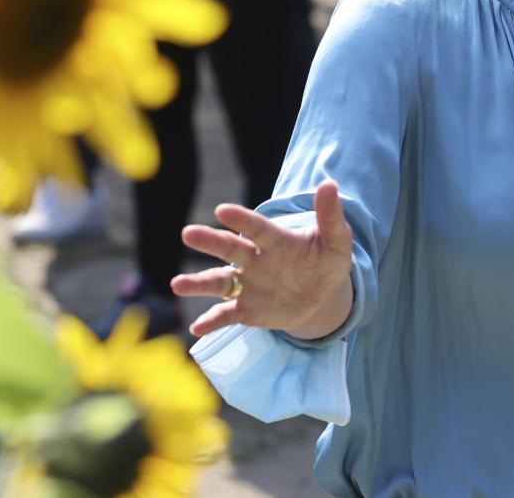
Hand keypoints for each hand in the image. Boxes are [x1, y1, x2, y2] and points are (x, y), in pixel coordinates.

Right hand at [172, 180, 354, 338]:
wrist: (320, 297)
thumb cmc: (326, 263)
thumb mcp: (337, 242)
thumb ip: (331, 217)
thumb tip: (329, 185)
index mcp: (275, 241)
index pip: (257, 228)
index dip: (242, 220)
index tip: (222, 211)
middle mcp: (255, 260)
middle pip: (229, 248)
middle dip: (209, 241)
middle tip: (188, 233)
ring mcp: (248, 284)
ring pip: (219, 282)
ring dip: (198, 284)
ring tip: (177, 284)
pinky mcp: (246, 309)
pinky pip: (226, 314)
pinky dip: (212, 321)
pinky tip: (196, 329)